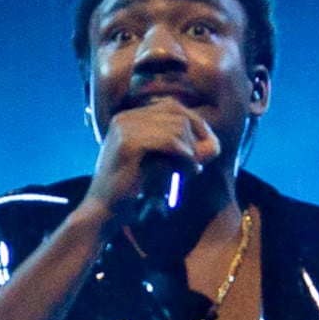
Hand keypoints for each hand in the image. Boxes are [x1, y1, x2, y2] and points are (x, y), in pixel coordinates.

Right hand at [82, 98, 221, 224]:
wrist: (103, 213)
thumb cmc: (131, 193)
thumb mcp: (159, 164)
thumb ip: (181, 150)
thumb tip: (215, 144)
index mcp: (129, 118)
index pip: (172, 106)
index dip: (195, 124)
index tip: (207, 148)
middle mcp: (125, 117)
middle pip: (177, 113)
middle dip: (197, 136)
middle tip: (202, 161)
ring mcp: (124, 127)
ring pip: (176, 126)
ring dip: (191, 150)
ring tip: (193, 171)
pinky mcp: (127, 143)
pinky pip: (169, 141)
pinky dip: (185, 156)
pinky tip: (190, 171)